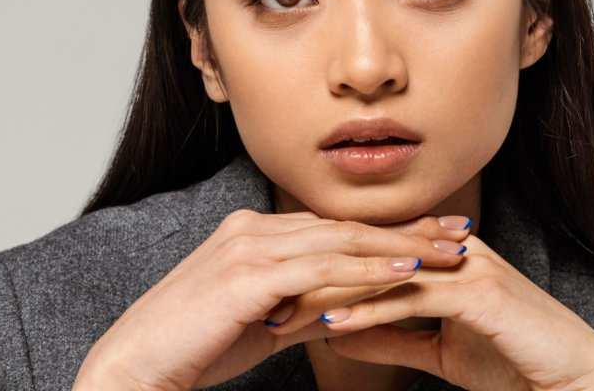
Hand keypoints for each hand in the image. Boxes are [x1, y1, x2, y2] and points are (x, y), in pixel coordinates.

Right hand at [71, 209, 471, 390]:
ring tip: (448, 253)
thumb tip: (345, 310)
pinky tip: (406, 276)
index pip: (335, 226)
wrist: (134, 368)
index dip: (388, 231)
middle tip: (459, 232)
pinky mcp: (247, 273)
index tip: (433, 234)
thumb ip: (302, 308)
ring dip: (400, 247)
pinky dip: (368, 270)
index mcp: (253, 232)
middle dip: (407, 231)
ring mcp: (249, 245)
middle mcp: (253, 227)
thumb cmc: (193, 349)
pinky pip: (321, 268)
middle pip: (346, 226)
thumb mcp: (261, 323)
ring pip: (341, 240)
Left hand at [273, 234, 593, 390]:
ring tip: (282, 311)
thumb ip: (390, 335)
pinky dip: (368, 312)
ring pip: (383, 271)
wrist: (574, 380)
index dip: (319, 274)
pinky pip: (410, 298)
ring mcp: (467, 265)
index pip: (368, 256)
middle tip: (263, 296)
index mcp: (442, 255)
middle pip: (367, 255)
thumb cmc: (513, 361)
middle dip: (313, 277)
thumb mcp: (437, 349)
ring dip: (329, 293)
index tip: (274, 294)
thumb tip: (339, 332)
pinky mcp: (479, 291)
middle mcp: (452, 249)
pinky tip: (331, 326)